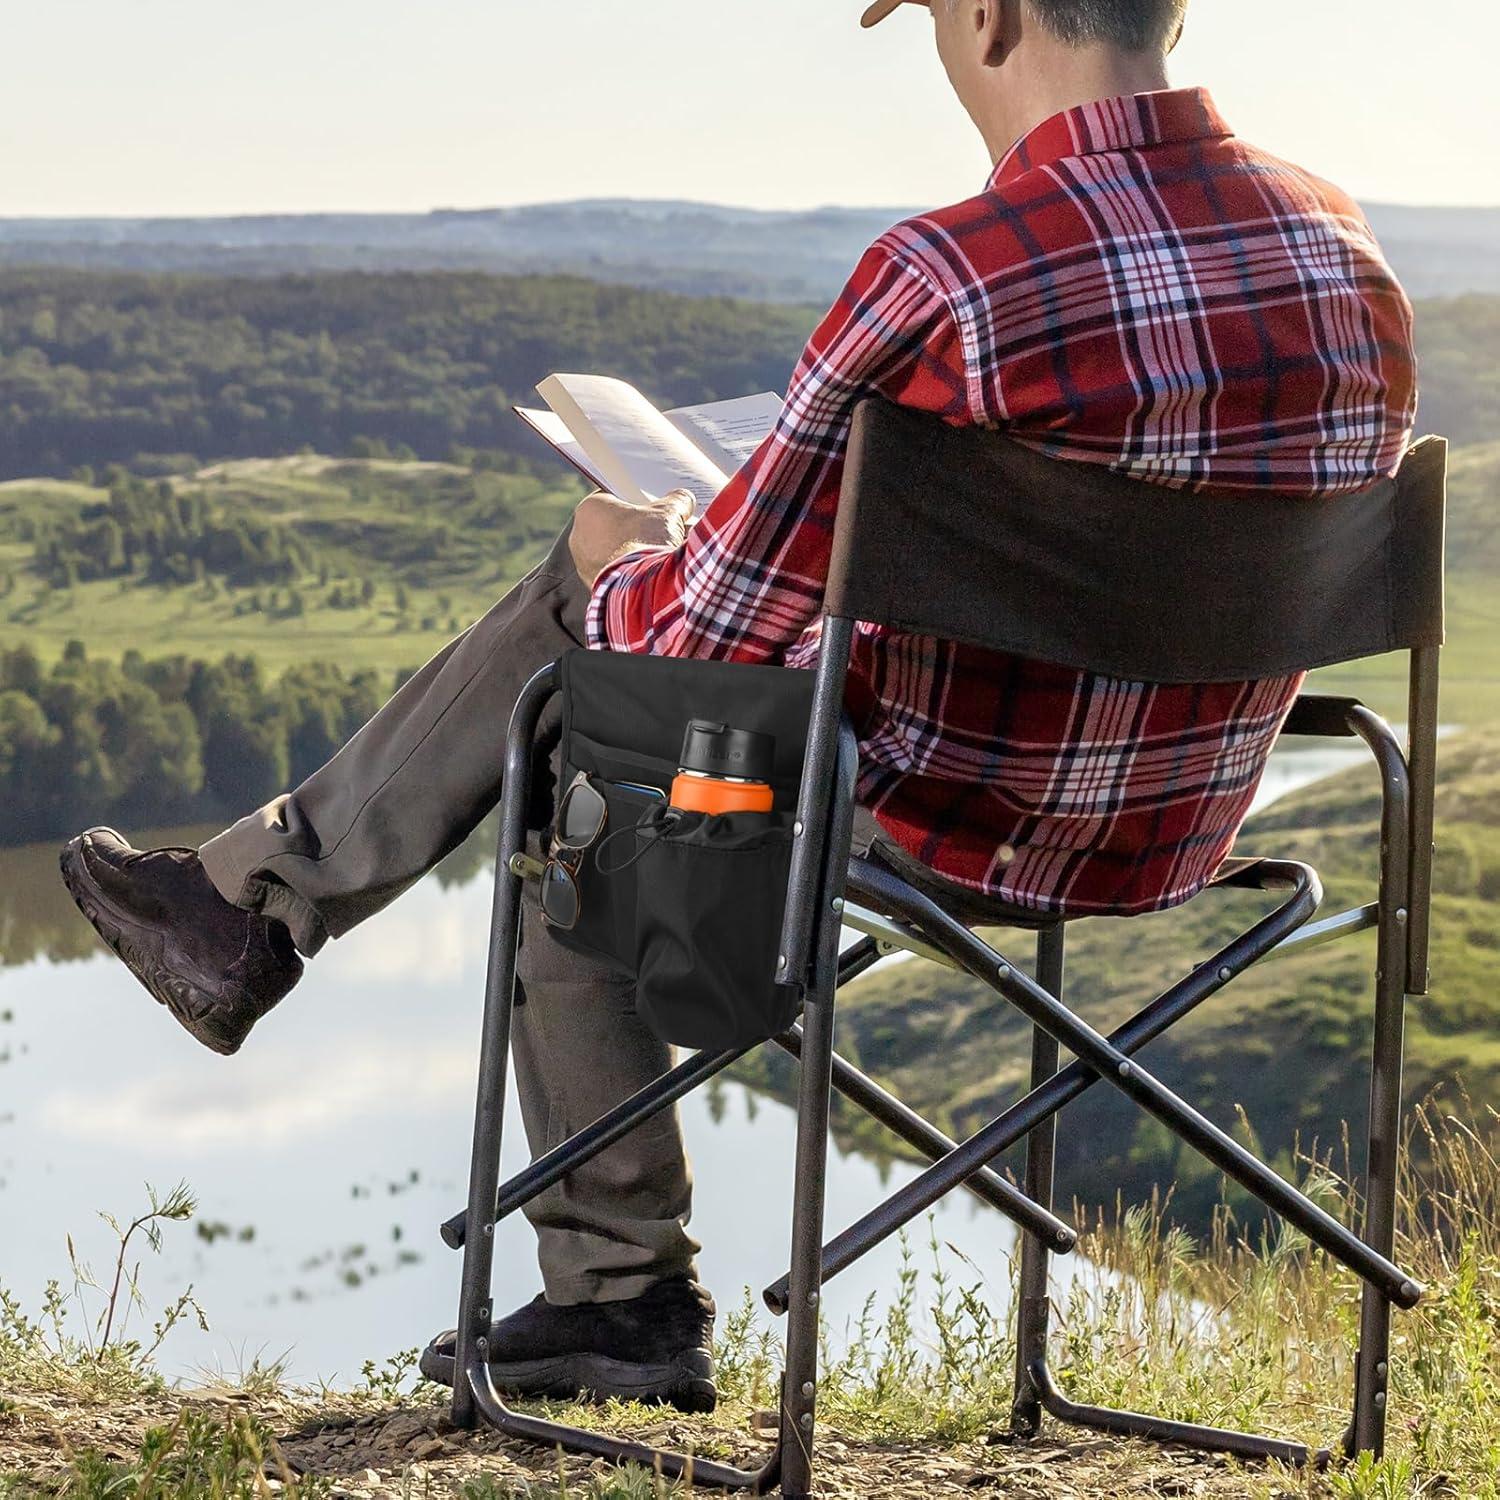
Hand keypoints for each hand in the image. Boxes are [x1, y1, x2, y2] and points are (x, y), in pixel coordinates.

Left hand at [569, 488, 695, 588]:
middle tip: (662, 529)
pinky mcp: (595, 588)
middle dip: (637, 528)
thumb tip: (684, 500)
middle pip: (614, 526)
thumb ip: (677, 501)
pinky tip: (652, 575)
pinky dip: (631, 573)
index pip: (614, 497)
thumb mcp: (669, 514)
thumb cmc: (647, 542)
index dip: (637, 499)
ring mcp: (585, 565)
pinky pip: (615, 575)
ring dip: (635, 552)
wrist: (641, 588)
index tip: (654, 504)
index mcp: (589, 509)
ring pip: (614, 552)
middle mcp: (579, 536)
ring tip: (662, 555)